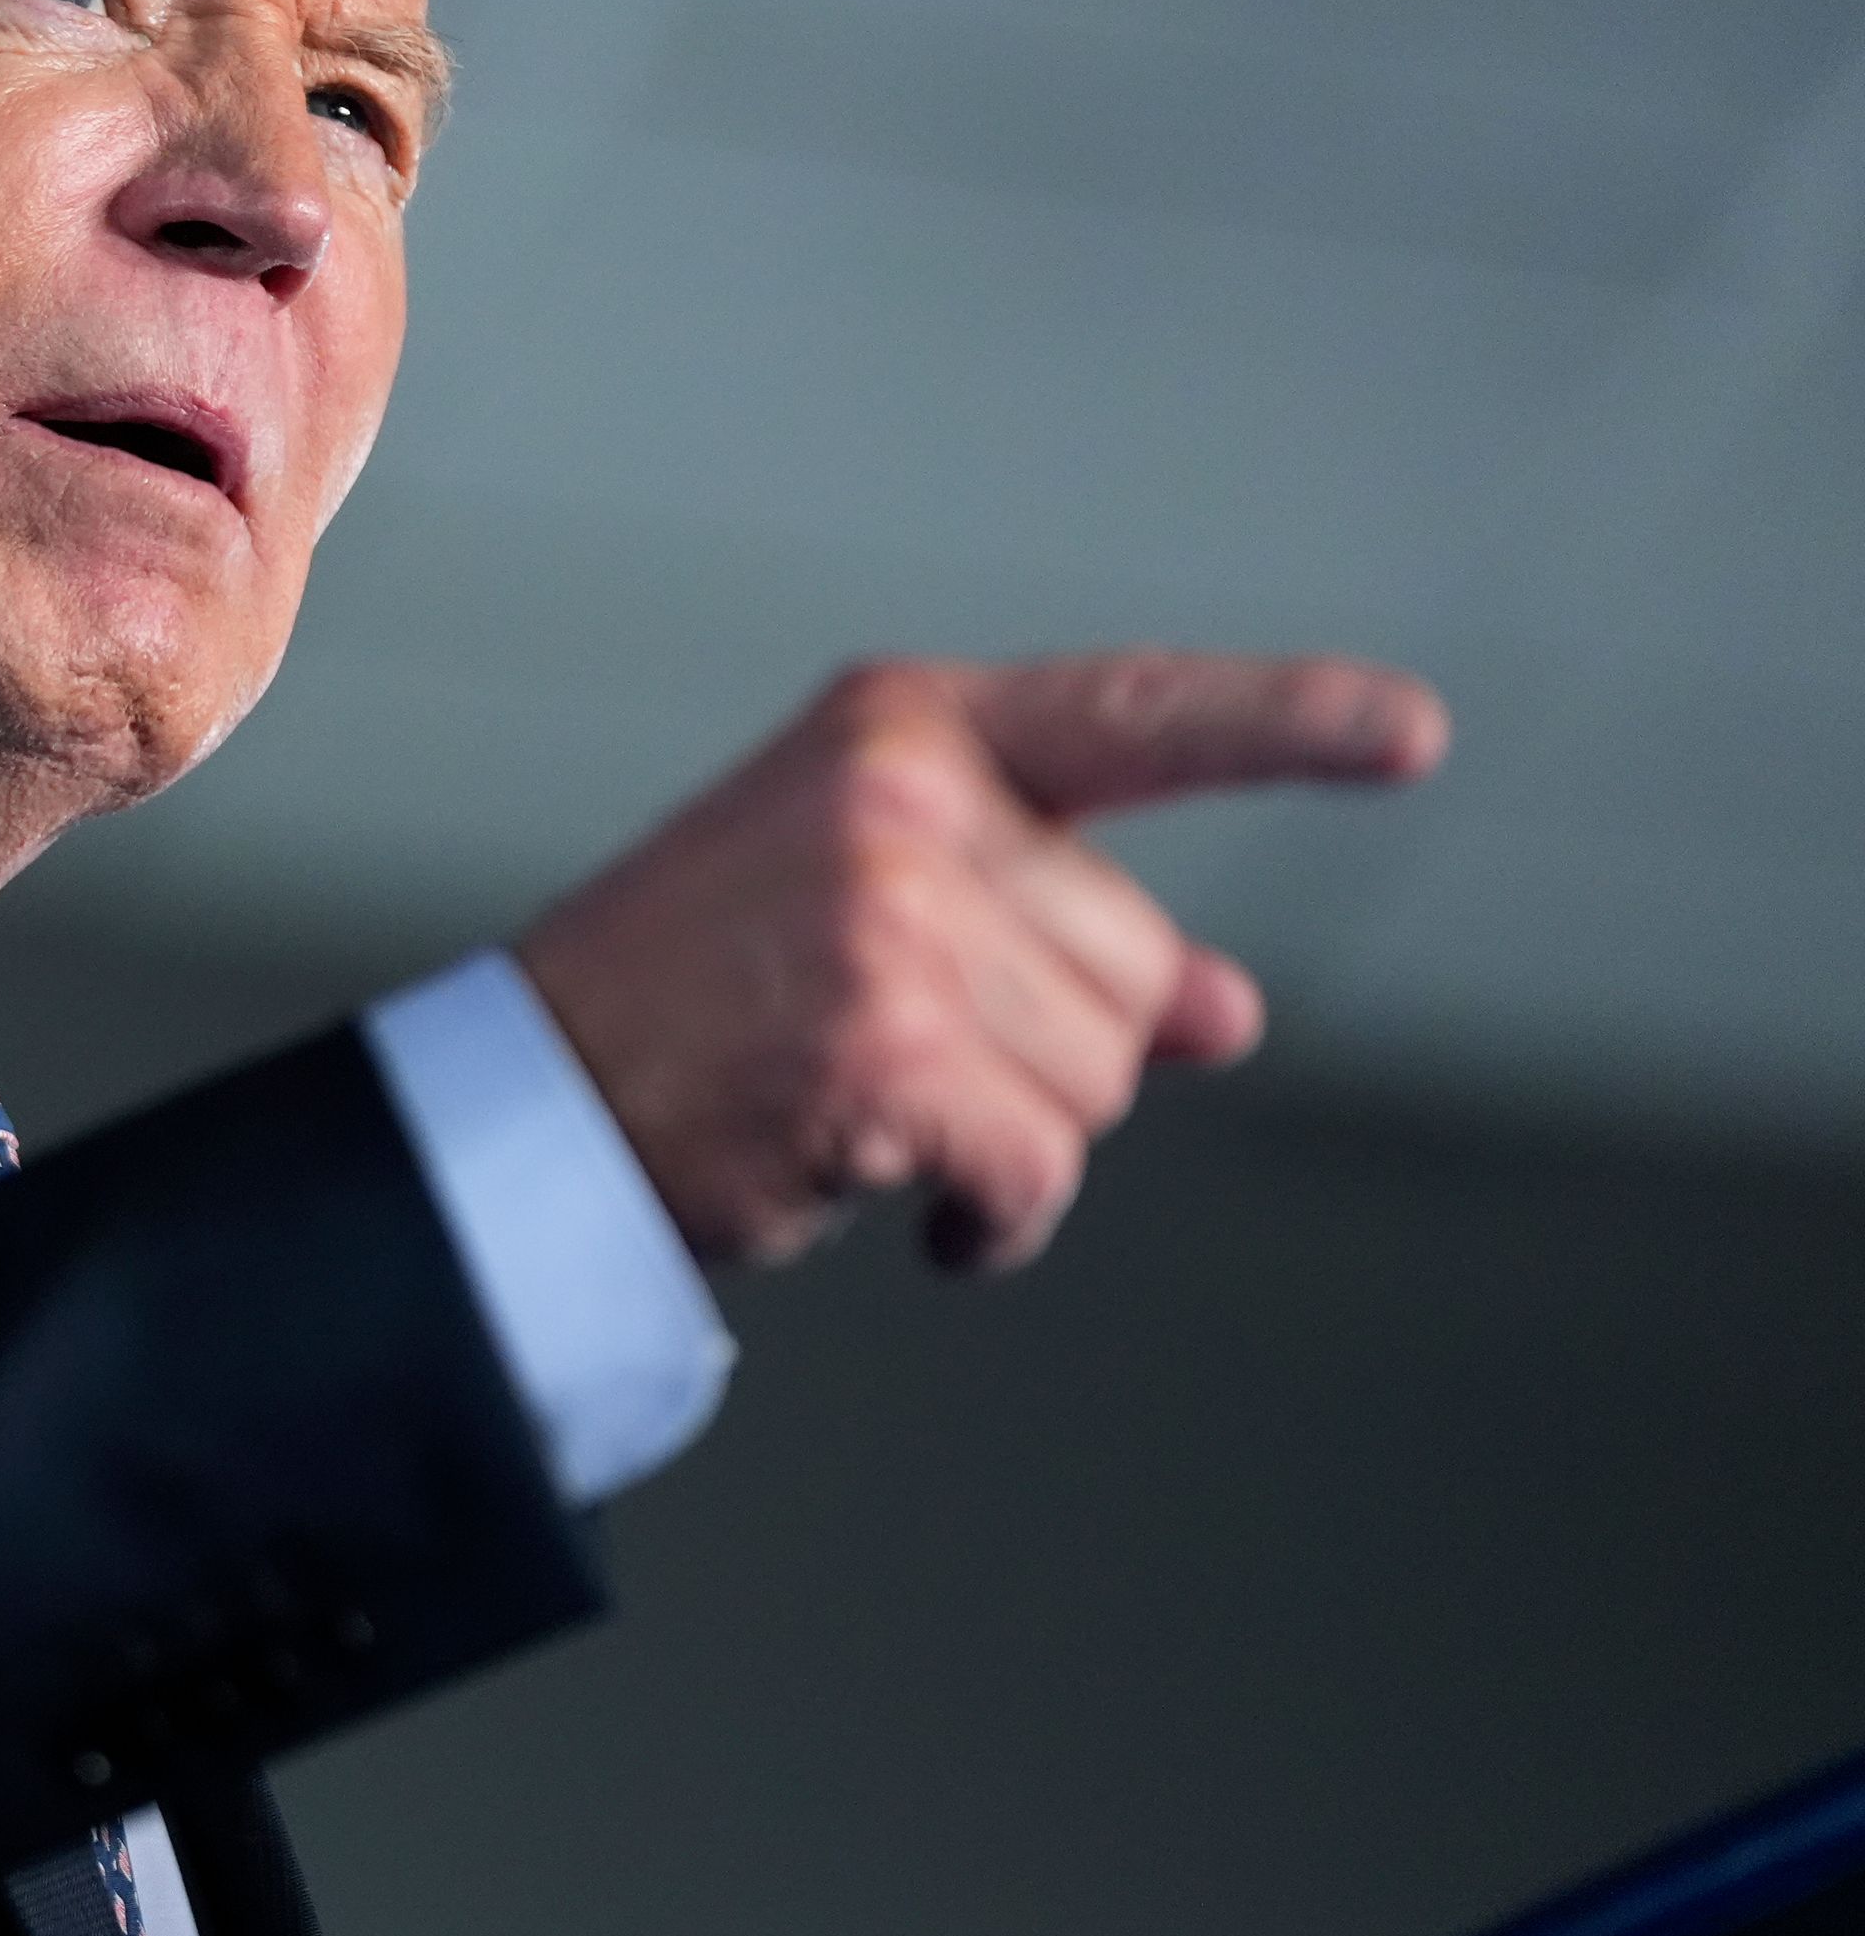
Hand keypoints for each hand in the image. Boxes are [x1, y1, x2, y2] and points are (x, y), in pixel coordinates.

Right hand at [515, 652, 1447, 1272]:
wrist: (525, 1108)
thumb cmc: (685, 1006)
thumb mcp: (865, 913)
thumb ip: (1048, 934)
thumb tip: (1229, 1011)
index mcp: (897, 728)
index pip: (1131, 715)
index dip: (1285, 722)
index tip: (1410, 734)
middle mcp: (903, 797)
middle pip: (1133, 961)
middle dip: (1055, 1046)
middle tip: (898, 1056)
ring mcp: (896, 916)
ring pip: (1101, 1076)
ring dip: (1012, 1138)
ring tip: (870, 1116)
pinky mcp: (892, 1046)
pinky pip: (1041, 1168)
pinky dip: (992, 1220)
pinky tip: (902, 1199)